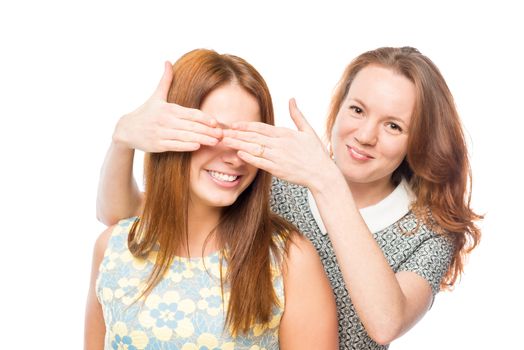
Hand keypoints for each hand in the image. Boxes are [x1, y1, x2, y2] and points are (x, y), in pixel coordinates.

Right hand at [113, 61, 222, 151]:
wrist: (126, 129)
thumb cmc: (146, 112)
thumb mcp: (156, 96)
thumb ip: (165, 80)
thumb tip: (168, 62)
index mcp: (168, 108)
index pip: (190, 113)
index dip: (204, 118)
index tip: (216, 123)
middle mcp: (165, 120)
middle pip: (191, 126)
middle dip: (207, 131)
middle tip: (222, 135)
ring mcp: (161, 133)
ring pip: (185, 136)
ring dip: (201, 139)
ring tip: (214, 142)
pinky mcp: (157, 145)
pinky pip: (175, 146)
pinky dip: (186, 146)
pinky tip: (198, 146)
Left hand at [222, 99, 336, 188]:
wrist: (321, 173)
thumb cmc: (315, 153)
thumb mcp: (308, 130)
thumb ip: (297, 115)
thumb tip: (292, 99)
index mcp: (285, 133)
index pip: (261, 127)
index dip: (246, 125)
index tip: (234, 124)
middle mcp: (280, 143)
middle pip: (253, 136)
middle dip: (237, 133)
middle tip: (222, 131)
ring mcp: (277, 156)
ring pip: (253, 148)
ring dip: (238, 144)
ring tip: (225, 141)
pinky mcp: (277, 169)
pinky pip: (260, 162)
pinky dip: (249, 157)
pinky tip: (238, 153)